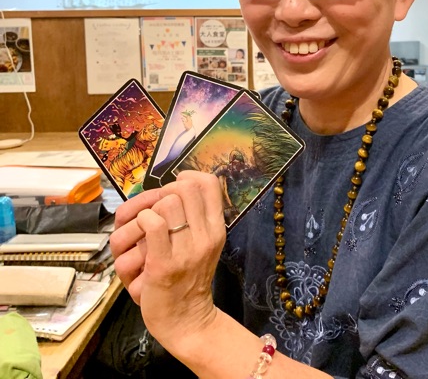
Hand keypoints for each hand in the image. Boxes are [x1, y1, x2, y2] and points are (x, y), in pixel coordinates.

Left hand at [112, 171, 226, 351]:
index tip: (175, 189)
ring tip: (146, 228)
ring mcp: (186, 250)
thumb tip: (178, 184)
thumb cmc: (189, 278)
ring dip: (148, 211)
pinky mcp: (163, 264)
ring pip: (166, 203)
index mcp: (216, 228)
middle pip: (184, 188)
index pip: (209, 183)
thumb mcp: (204, 244)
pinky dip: (141, 222)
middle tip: (156, 210)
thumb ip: (197, 216)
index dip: (187, 177)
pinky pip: (152, 223)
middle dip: (163, 193)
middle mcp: (206, 236)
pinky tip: (140, 236)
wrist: (185, 320)